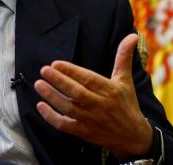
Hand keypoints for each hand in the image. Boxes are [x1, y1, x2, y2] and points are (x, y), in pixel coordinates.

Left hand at [34, 34, 152, 159]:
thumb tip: (133, 35)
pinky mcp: (84, 132)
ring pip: (68, 109)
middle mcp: (100, 105)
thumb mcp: (125, 79)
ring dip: (52, 97)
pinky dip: (51, 117)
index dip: (71, 71)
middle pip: (76, 93)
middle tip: (44, 70)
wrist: (132, 136)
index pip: (88, 79)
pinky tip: (41, 106)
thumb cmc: (126, 103)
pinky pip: (64, 126)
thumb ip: (123, 57)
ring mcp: (91, 120)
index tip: (56, 63)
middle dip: (59, 81)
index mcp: (110, 90)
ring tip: (39, 84)